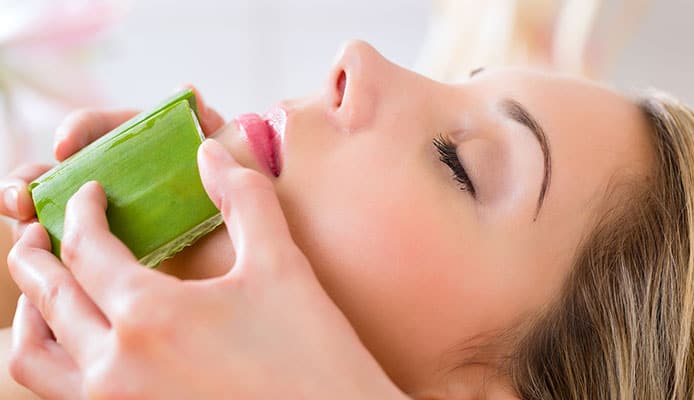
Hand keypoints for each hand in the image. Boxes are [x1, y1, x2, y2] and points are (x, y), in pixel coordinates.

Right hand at [0, 85, 233, 279]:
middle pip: (62, 173)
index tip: (69, 145)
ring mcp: (113, 222)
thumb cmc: (253, 204)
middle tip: (25, 197)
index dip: (80, 131)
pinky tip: (47, 264)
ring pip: (55, 214)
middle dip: (35, 180)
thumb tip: (188, 92)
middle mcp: (122, 181)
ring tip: (25, 221)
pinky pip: (72, 256)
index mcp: (145, 148)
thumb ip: (208, 129)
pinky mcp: (113, 261)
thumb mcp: (233, 162)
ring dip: (30, 214)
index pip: (100, 129)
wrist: (266, 256)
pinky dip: (54, 257)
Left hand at [7, 139, 405, 399]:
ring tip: (44, 287)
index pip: (87, 249)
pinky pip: (63, 391)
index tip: (89, 192)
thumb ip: (243, 198)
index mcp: (150, 315)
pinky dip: (54, 357)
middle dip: (35, 255)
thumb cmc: (312, 353)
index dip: (82, 211)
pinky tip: (82, 341)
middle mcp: (117, 366)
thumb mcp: (281, 265)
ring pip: (36, 358)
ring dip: (31, 313)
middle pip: (48, 299)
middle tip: (37, 228)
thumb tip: (211, 153)